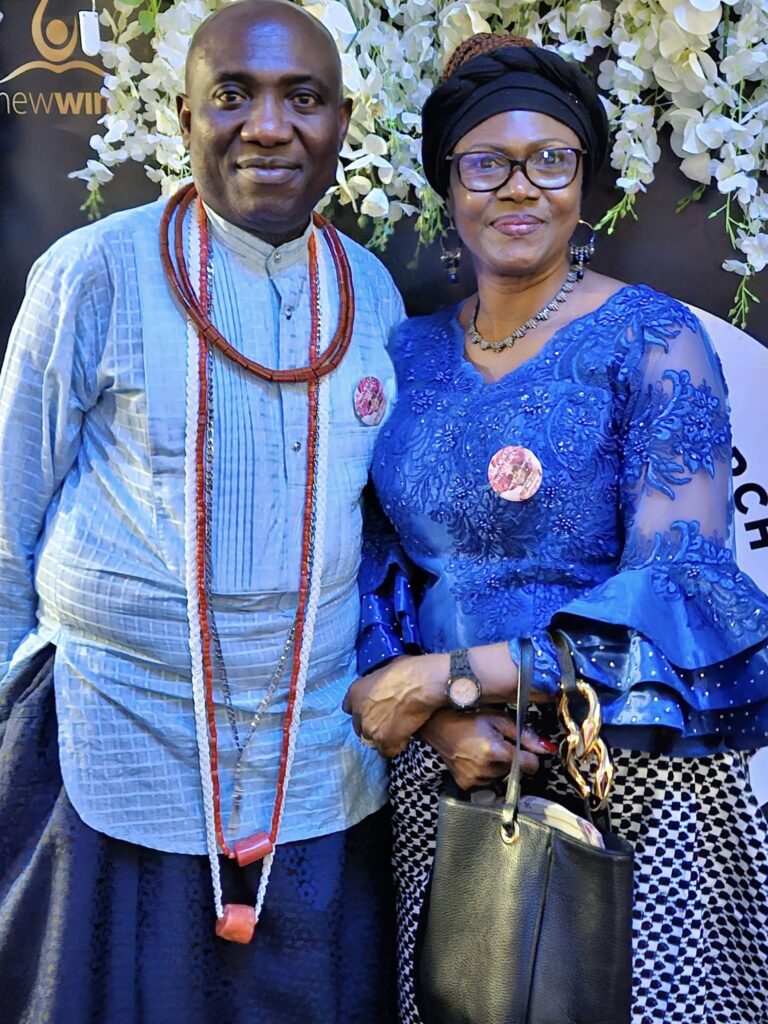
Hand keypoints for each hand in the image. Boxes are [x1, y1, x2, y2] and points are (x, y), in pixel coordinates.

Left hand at [343, 653, 448, 757]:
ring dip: (383, 737)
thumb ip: (377, 684)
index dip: (364, 710)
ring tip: (399, 731)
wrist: (422, 684)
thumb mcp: (385, 670)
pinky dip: (395, 746)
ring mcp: (368, 727)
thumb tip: (384, 686)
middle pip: (360, 727)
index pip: (349, 708)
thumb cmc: (410, 670)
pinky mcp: (382, 740)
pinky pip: (386, 751)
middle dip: (372, 725)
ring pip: (372, 740)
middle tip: (389, 721)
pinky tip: (405, 738)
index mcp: (355, 691)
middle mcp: (357, 711)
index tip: (374, 710)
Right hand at [419, 708, 556, 789]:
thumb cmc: (468, 716)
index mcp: (495, 751)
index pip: (531, 765)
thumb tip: (547, 748)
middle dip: (513, 759)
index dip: (531, 756)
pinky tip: (477, 759)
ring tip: (485, 749)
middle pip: (516, 771)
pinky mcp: (466, 785)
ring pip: (503, 777)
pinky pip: (488, 783)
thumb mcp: (499, 718)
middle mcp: (485, 769)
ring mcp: (475, 780)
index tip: (525, 748)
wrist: (437, 725)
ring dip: (500, 766)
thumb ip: (525, 734)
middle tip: (498, 743)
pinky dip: (487, 773)